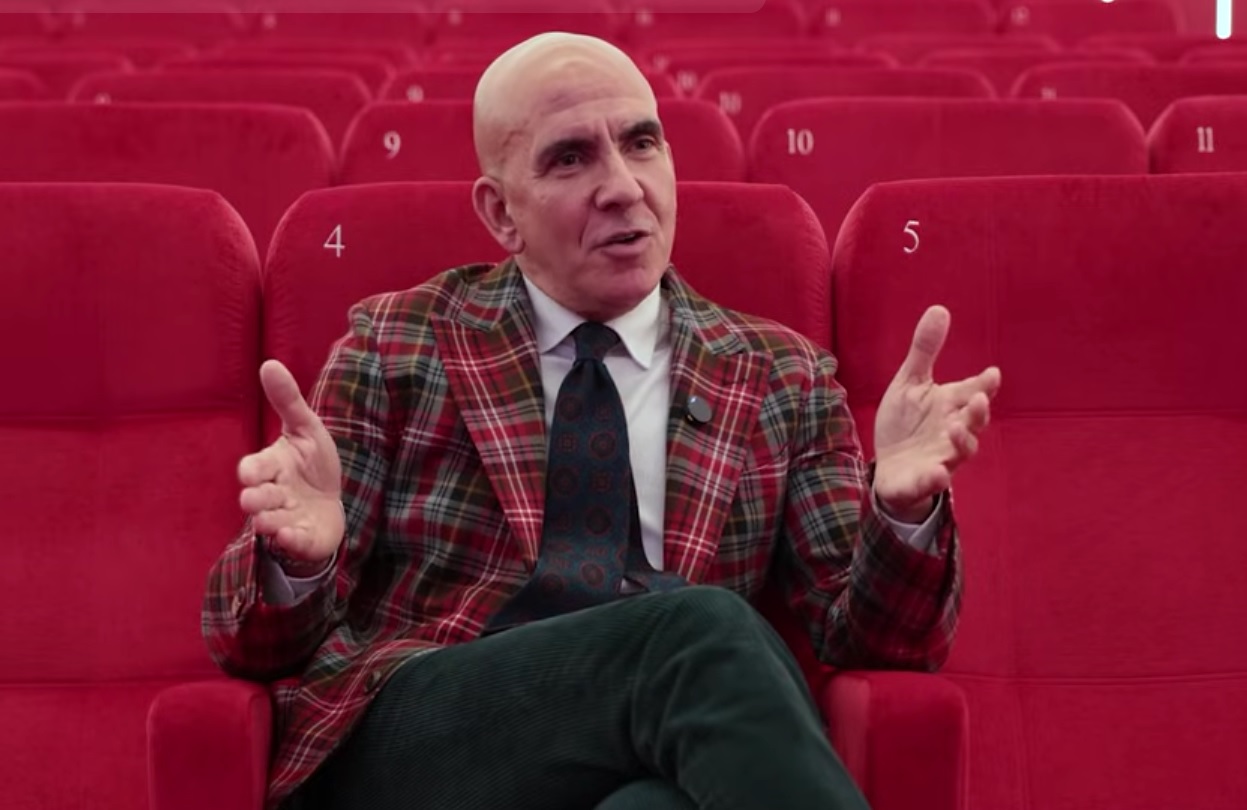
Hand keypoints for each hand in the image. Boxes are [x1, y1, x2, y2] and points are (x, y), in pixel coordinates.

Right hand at [237, 360, 343, 571]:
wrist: (333, 502)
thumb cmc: (313, 464)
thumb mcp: (306, 429)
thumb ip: (288, 401)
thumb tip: (269, 363)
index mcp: (272, 467)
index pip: (254, 468)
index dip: (252, 470)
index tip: (249, 473)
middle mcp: (275, 495)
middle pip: (258, 499)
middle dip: (256, 499)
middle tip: (253, 500)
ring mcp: (287, 518)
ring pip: (271, 523)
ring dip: (270, 521)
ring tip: (271, 522)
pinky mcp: (303, 539)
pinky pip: (294, 543)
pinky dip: (292, 540)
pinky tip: (292, 535)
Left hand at [873, 306, 1000, 522]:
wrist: (889, 467)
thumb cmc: (906, 423)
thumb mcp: (910, 383)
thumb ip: (925, 350)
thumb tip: (939, 308)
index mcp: (951, 406)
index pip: (974, 392)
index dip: (984, 385)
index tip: (992, 374)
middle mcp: (953, 432)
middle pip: (974, 423)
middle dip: (978, 413)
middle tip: (979, 400)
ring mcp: (942, 458)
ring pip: (961, 452)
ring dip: (963, 441)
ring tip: (956, 429)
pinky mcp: (923, 480)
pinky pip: (932, 482)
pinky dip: (935, 479)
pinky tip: (937, 473)